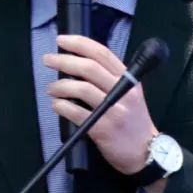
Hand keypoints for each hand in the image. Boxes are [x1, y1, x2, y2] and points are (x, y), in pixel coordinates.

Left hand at [43, 34, 157, 175]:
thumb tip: (76, 62)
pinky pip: (76, 113)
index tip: (61, 40)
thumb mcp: (129, 93)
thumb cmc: (133, 120)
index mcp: (128, 79)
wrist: (145, 152)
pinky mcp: (103, 129)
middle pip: (89, 68)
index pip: (102, 53)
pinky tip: (57, 105)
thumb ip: (109, 77)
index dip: (79, 43)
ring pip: (81, 89)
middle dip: (64, 60)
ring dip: (60, 86)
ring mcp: (113, 110)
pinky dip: (62, 106)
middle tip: (48, 60)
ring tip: (51, 88)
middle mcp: (123, 91)